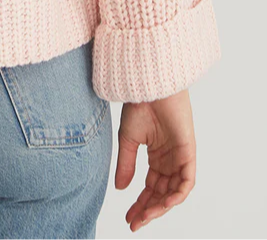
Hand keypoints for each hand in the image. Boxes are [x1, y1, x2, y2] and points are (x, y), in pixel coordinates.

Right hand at [116, 88, 195, 230]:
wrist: (148, 86)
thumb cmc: (139, 105)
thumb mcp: (128, 140)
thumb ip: (126, 165)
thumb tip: (121, 189)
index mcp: (156, 156)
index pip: (151, 188)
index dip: (140, 204)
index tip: (129, 218)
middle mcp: (169, 160)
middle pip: (162, 194)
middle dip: (149, 210)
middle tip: (135, 222)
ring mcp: (180, 157)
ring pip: (174, 192)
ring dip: (161, 207)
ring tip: (146, 216)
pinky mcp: (189, 153)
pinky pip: (187, 182)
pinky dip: (177, 195)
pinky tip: (163, 203)